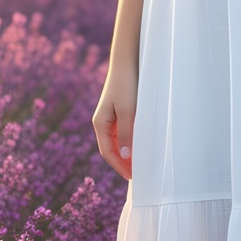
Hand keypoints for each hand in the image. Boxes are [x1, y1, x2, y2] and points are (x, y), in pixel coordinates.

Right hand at [93, 62, 137, 180]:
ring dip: (127, 154)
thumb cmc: (126, 85)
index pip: (108, 152)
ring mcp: (110, 117)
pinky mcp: (119, 112)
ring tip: (140, 165)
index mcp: (100, 124)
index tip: (132, 177)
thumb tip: (125, 156)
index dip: (119, 166)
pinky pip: (123, 133)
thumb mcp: (128, 111)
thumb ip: (126, 133)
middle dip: (123, 163)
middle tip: (138, 175)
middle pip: (111, 149)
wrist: (127, 62)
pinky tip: (140, 146)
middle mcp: (103, 122)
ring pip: (117, 142)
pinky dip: (130, 142)